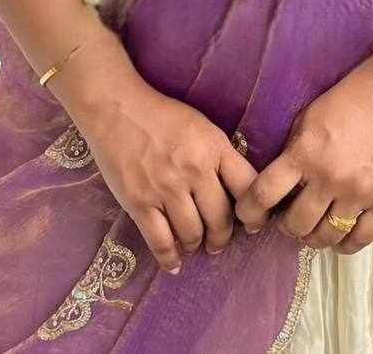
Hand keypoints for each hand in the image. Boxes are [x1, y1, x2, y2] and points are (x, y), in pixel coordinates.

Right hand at [58, 35, 257, 273]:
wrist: (116, 109)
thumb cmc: (162, 116)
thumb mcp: (202, 127)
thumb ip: (220, 157)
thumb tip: (238, 192)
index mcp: (214, 148)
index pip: (248, 187)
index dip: (256, 213)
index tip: (253, 225)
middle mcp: (194, 170)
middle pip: (221, 218)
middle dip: (222, 237)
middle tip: (218, 241)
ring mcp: (166, 188)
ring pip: (192, 234)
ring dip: (196, 245)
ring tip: (195, 245)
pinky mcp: (139, 202)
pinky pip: (160, 241)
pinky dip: (169, 258)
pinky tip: (174, 263)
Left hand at [234, 47, 372, 253]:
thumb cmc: (345, 101)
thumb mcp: (307, 120)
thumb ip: (292, 153)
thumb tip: (277, 188)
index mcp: (305, 153)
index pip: (265, 194)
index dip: (249, 210)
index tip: (247, 215)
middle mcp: (331, 177)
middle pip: (296, 224)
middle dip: (286, 225)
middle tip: (287, 218)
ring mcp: (360, 192)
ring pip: (327, 235)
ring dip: (313, 237)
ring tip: (312, 229)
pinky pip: (362, 238)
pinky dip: (346, 245)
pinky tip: (338, 239)